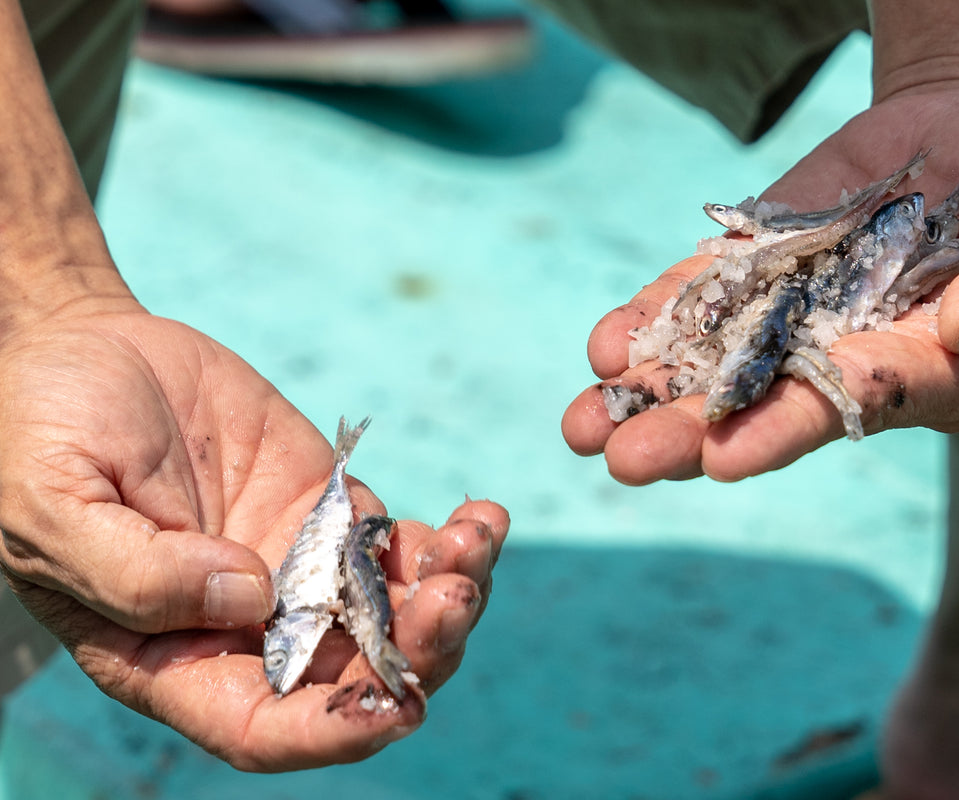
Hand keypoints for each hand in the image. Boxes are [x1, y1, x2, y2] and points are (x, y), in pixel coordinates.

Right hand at [0, 308, 508, 770]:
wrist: (83, 352)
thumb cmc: (41, 432)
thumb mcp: (54, 504)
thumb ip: (139, 572)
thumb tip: (248, 601)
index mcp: (172, 656)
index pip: (264, 726)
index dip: (332, 731)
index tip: (397, 709)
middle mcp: (249, 628)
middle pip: (354, 677)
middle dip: (418, 654)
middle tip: (452, 599)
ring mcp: (299, 568)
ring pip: (397, 617)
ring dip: (452, 597)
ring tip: (473, 543)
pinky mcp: (331, 511)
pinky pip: (403, 547)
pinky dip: (454, 543)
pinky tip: (482, 518)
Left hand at [562, 81, 958, 482]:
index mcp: (934, 374)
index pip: (856, 405)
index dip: (790, 428)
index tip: (725, 456)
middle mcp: (853, 357)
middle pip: (765, 402)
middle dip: (692, 432)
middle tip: (625, 462)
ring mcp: (800, 312)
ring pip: (717, 360)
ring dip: (649, 391)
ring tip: (582, 424)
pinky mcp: (766, 263)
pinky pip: (705, 294)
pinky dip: (656, 315)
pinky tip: (607, 344)